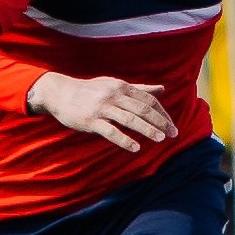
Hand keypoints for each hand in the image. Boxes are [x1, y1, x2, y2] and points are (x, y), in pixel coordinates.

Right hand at [27, 73, 177, 153]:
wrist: (61, 94)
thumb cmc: (91, 91)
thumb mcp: (115, 85)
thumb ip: (139, 89)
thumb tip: (162, 89)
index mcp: (122, 87)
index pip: (148, 100)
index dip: (162, 114)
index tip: (172, 126)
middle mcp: (114, 95)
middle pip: (143, 109)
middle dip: (160, 122)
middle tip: (173, 134)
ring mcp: (102, 108)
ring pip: (130, 120)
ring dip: (147, 130)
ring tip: (160, 139)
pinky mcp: (91, 121)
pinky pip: (111, 132)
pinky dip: (125, 140)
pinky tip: (136, 148)